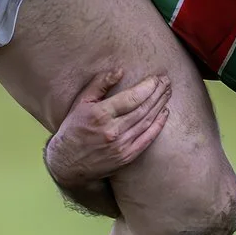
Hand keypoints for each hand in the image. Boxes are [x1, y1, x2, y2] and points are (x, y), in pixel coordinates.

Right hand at [44, 69, 172, 190]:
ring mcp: (121, 146)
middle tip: (167, 82)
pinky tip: (165, 113)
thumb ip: (100, 84)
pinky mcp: (126, 157)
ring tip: (167, 93)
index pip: (131, 98)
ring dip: (160, 106)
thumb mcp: (81, 102)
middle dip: (157, 93)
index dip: (147, 87)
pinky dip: (158, 125)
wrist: (68, 163)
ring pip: (147, 122)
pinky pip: (147, 139)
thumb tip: (120, 71)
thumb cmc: (74, 128)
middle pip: (143, 108)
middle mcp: (112, 131)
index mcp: (100, 115)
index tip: (156, 78)